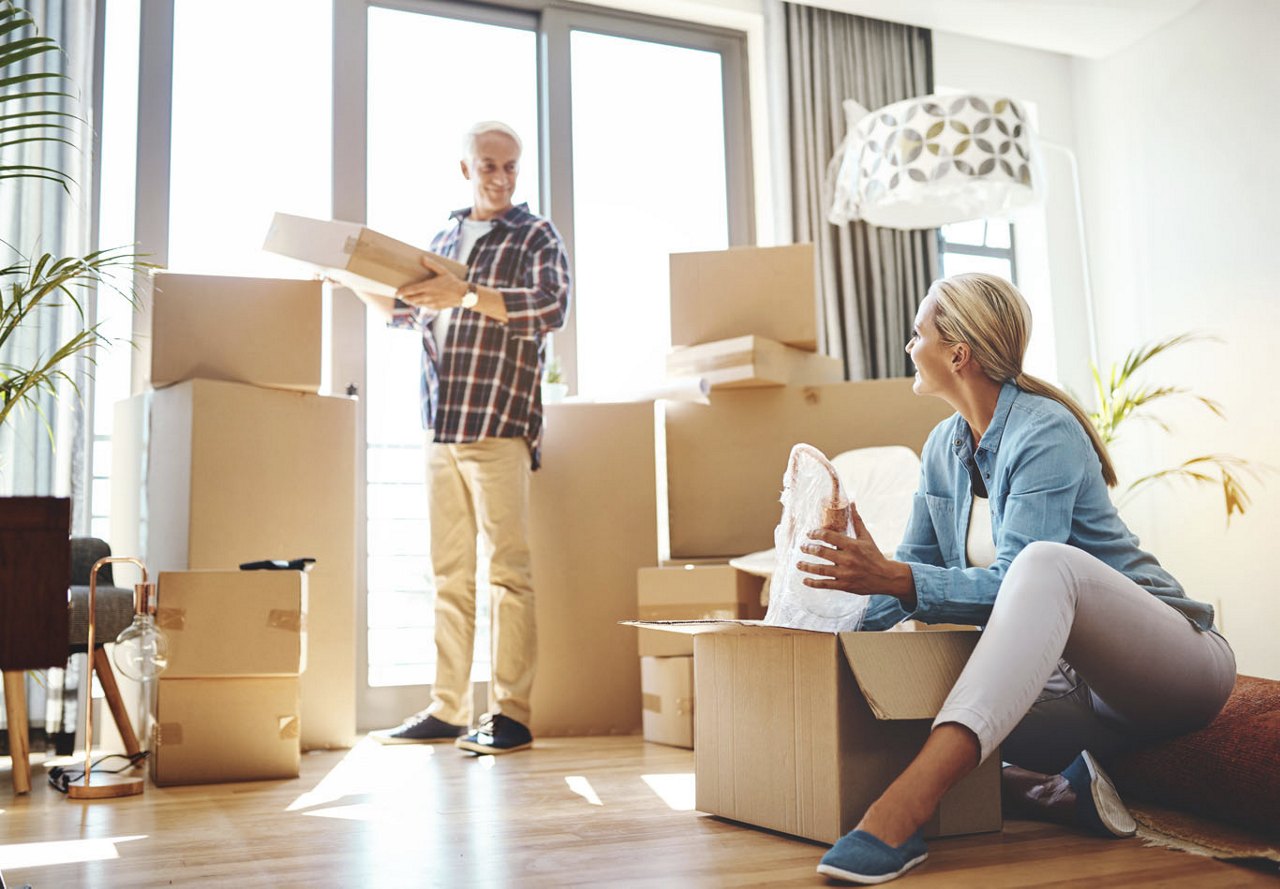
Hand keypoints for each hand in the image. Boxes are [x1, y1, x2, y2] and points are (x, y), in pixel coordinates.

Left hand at [395, 255, 467, 309]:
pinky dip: (419, 304)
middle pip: (412, 299)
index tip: (396, 292)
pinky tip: (418, 301)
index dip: (403, 292)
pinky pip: (424, 306)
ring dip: (410, 301)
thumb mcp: (443, 271)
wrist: (463, 295)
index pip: (412, 290)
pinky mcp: (435, 307)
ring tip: (407, 298)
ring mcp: (432, 303)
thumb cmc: (453, 281)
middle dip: (405, 298)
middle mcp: (428, 296)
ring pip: (417, 304)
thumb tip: (423, 258)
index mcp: (429, 286)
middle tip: (400, 295)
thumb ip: (432, 265)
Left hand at [796, 505, 915, 603]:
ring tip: (798, 563)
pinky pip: (826, 584)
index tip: (809, 534)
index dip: (816, 533)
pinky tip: (805, 580)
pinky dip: (814, 583)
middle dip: (809, 548)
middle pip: (822, 552)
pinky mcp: (844, 585)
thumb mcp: (866, 537)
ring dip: (807, 566)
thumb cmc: (875, 555)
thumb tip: (852, 502)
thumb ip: (857, 521)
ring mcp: (845, 574)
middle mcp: (847, 559)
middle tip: (802, 547)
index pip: (829, 536)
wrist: (886, 577)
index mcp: (852, 545)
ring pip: (821, 569)